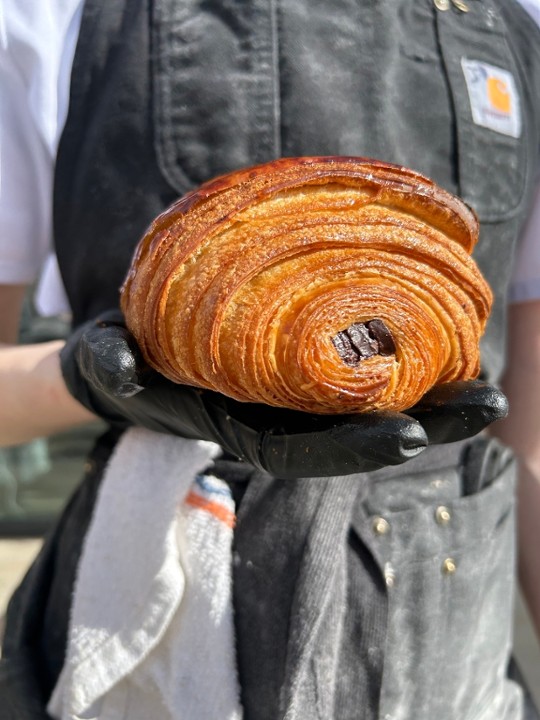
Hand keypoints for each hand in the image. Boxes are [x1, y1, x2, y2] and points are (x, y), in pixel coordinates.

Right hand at [60, 311, 507, 478]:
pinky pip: (359, 369)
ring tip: (488, 384)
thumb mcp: (107, 360)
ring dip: (432, 395)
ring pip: (369, 404)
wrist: (133, 357)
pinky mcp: (303, 364)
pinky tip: (449, 343)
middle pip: (355, 431)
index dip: (355, 447)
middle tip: (487, 405)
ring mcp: (294, 393)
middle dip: (424, 424)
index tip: (411, 436)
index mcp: (238, 425)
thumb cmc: (122, 361)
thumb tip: (125, 373)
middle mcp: (277, 415)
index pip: (302, 450)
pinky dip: (406, 362)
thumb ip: (111, 365)